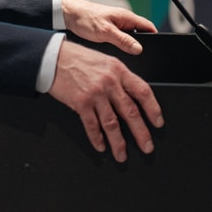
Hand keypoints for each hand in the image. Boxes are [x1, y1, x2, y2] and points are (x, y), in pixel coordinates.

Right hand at [50, 39, 163, 162]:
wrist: (53, 57)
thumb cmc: (77, 58)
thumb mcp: (104, 61)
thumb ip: (119, 77)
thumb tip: (132, 97)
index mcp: (118, 70)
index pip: (143, 91)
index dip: (153, 109)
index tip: (158, 123)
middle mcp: (109, 82)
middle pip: (131, 111)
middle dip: (141, 133)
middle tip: (147, 146)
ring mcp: (95, 93)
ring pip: (112, 123)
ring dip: (118, 142)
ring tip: (122, 155)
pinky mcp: (80, 102)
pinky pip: (92, 125)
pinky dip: (97, 138)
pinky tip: (101, 146)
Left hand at [61, 0, 156, 55]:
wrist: (68, 14)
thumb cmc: (85, 18)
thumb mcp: (105, 31)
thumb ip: (123, 40)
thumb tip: (138, 49)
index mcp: (126, 17)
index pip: (148, 27)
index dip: (155, 38)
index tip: (157, 49)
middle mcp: (123, 20)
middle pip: (140, 34)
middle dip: (142, 45)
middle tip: (141, 58)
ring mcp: (116, 25)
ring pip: (129, 38)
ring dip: (129, 46)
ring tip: (126, 56)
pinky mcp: (108, 30)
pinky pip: (119, 39)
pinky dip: (120, 46)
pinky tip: (115, 54)